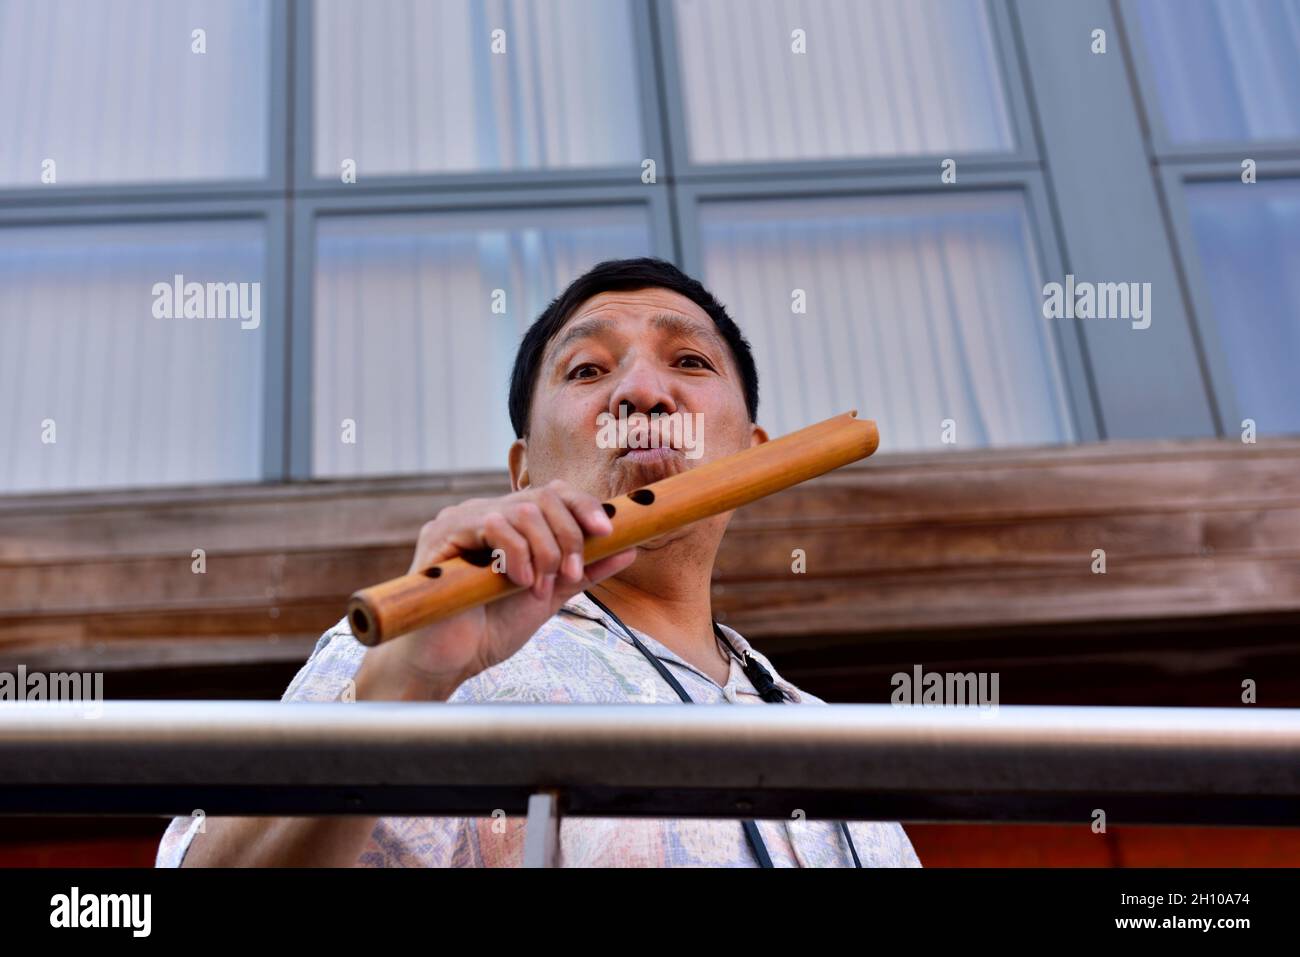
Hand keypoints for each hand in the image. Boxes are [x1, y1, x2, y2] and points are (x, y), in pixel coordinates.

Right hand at [356, 479, 635, 699]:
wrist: (449, 662)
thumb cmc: (490, 630)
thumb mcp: (550, 596)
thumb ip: (584, 571)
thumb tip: (628, 550)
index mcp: (509, 523)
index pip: (553, 494)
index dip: (584, 506)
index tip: (608, 531)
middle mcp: (485, 513)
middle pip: (543, 497)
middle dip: (568, 535)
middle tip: (570, 573)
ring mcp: (461, 521)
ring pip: (522, 510)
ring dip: (544, 550)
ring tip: (540, 587)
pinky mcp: (442, 535)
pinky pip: (493, 525)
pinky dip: (517, 554)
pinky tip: (519, 583)